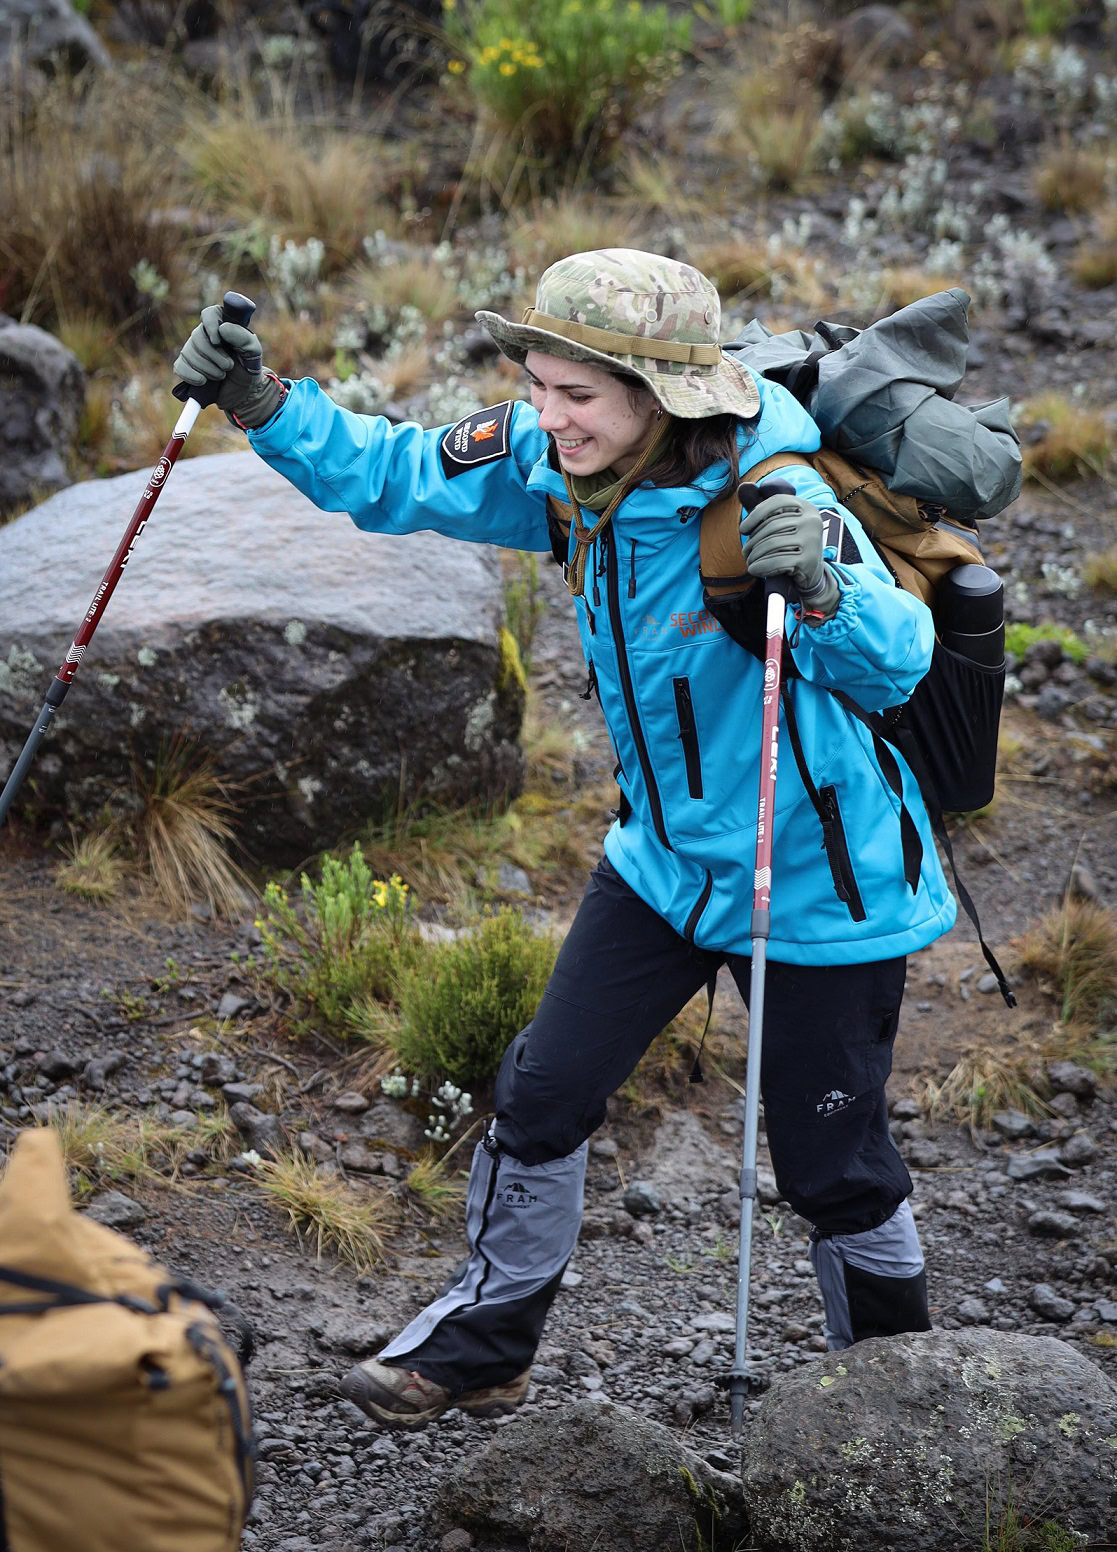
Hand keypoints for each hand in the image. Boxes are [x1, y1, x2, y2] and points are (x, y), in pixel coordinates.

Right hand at [173, 306, 282, 428]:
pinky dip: (191, 376)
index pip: (209, 314)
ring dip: (207, 369)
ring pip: (189, 353)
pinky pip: (180, 367)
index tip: (217, 341)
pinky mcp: (186, 366)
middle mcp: (205, 334)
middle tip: (229, 366)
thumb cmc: (248, 368)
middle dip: (214, 356)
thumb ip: (243, 338)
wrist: (244, 393)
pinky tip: (203, 381)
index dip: (211, 325)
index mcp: (222, 325)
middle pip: (198, 337)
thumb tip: (222, 328)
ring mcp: (193, 349)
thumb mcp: (253, 353)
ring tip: (221, 375)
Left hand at [739, 491, 839, 620]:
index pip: (776, 502)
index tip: (743, 529)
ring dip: (754, 556)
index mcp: (807, 507)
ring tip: (749, 562)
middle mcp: (812, 520)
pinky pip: (776, 561)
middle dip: (752, 542)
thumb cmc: (789, 545)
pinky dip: (761, 566)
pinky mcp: (808, 560)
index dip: (755, 514)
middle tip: (745, 553)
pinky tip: (754, 570)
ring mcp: (812, 540)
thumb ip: (761, 508)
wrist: (811, 574)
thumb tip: (744, 487)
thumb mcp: (777, 525)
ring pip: (771, 544)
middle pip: (771, 526)